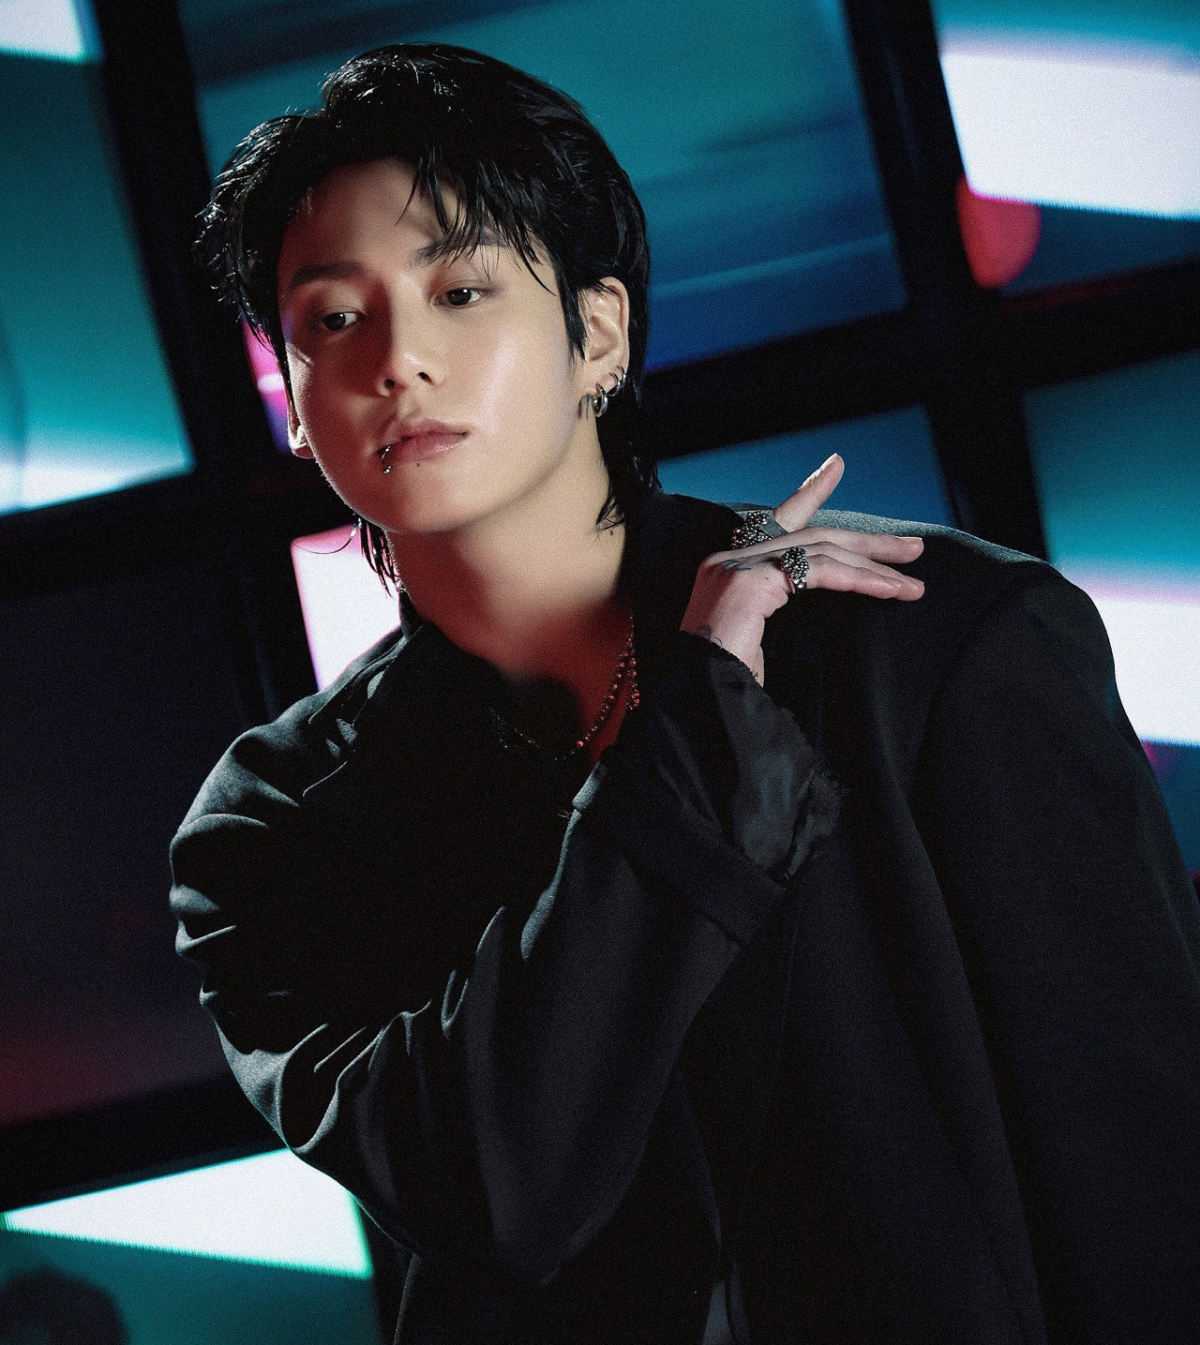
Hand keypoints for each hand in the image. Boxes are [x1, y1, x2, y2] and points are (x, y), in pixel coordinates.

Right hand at [679, 454, 924, 683]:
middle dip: (867, 542)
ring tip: (913, 583)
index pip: (778, 522)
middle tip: (912, 547)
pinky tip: (890, 589)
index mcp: (727, 569)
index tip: (836, 468)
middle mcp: (728, 559)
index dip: (809, 494)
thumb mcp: (757, 637)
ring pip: (821, 552)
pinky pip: (820, 572)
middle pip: (811, 536)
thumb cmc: (726, 680)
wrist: (699, 697)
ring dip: (874, 567)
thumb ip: (778, 608)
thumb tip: (822, 605)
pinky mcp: (752, 581)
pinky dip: (861, 580)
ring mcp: (738, 567)